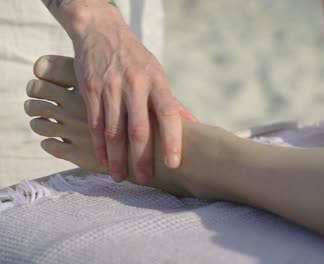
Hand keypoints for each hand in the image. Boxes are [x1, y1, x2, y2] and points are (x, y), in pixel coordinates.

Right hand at [60, 11, 196, 183]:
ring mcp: (111, 88)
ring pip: (114, 131)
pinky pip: (95, 123)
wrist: (102, 32)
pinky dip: (99, 145)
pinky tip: (103, 160)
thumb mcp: (158, 75)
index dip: (172, 140)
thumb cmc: (136, 60)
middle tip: (145, 180)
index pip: (169, 114)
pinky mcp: (91, 90)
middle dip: (142, 158)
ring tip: (121, 177)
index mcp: (157, 83)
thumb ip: (173, 102)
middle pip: (139, 129)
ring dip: (118, 158)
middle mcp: (135, 86)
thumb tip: (195, 124)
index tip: (173, 163)